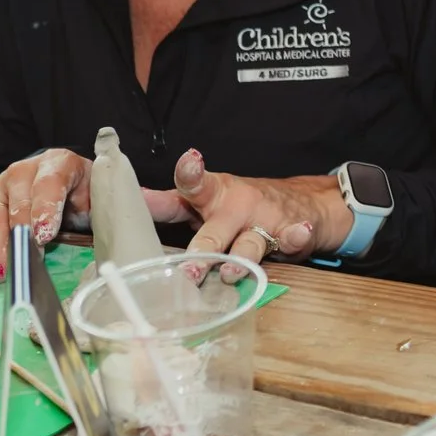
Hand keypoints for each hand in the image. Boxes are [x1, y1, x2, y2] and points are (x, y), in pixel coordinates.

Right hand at [0, 148, 94, 282]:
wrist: (60, 180)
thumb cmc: (80, 191)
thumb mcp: (96, 193)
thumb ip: (96, 205)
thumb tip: (107, 225)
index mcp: (57, 162)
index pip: (49, 184)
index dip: (46, 209)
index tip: (45, 234)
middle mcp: (23, 171)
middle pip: (17, 204)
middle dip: (19, 235)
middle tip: (22, 261)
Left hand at [149, 149, 351, 280]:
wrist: (301, 201)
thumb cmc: (240, 205)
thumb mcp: (206, 200)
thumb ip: (170, 203)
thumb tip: (134, 199)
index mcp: (215, 194)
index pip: (198, 184)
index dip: (191, 174)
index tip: (188, 163)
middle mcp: (239, 205)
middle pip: (218, 229)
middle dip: (205, 248)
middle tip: (189, 268)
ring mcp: (266, 219)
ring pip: (251, 243)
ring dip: (240, 257)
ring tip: (229, 271)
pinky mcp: (292, 233)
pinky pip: (294, 237)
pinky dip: (297, 236)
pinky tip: (298, 234)